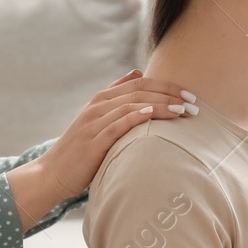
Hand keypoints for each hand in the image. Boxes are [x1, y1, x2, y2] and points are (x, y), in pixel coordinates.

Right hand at [31, 68, 194, 201]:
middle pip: (140, 91)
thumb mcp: (97, 119)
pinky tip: (153, 115)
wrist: (52, 173)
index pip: (139, 83)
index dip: (166, 85)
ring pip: (133, 105)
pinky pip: (118, 124)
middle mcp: (97, 106)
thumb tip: (137, 74)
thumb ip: (116, 97)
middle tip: (194, 103)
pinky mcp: (93, 140)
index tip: (189, 94)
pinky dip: (137, 116)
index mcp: (101, 99)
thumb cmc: (80, 150)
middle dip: (170, 94)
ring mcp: (94, 122)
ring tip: (183, 111)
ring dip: (161, 106)